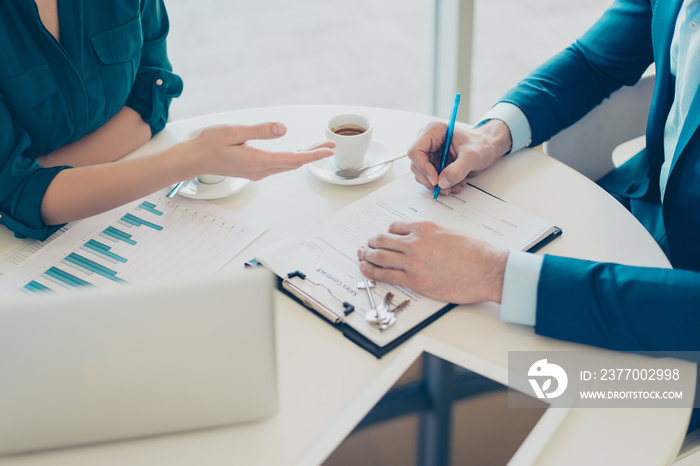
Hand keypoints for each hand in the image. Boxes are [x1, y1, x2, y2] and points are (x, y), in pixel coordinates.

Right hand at [188, 122, 334, 180]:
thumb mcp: (234, 131)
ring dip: (303, 156)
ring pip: (286, 165)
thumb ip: (260, 131)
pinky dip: (292, 158)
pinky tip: (296, 152)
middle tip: (329, 146)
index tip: (328, 150)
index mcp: (258, 161)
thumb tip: (282, 128)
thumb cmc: (209, 144)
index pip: (293, 159)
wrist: (194, 159)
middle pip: (293, 163)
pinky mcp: (253, 170)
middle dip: (313, 154)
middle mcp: (260, 170)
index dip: (313, 154)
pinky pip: (278, 165)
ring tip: (318, 147)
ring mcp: (257, 172)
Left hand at [357, 221, 508, 303]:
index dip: (387, 233)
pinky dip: (372, 272)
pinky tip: (366, 271)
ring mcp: (412, 262)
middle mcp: (414, 242)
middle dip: (371, 243)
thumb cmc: (476, 252)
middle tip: (366, 247)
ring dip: (367, 257)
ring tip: (362, 258)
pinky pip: (386, 275)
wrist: (487, 270)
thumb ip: (432, 233)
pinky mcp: (414, 281)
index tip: (385, 238)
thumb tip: (424, 238)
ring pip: (379, 256)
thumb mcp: (451, 231)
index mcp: (424, 227)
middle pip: (382, 240)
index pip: (395, 227)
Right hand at [409, 119, 511, 194]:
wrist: (488, 148)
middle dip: (431, 180)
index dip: (423, 168)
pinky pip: (431, 179)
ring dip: (437, 185)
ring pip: (422, 175)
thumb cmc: (482, 145)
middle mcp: (428, 142)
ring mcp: (430, 154)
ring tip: (454, 185)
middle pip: (416, 165)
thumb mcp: (472, 156)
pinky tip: (454, 184)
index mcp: (433, 132)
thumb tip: (442, 182)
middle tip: (445, 188)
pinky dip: (441, 185)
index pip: (416, 151)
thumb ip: (457, 169)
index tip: (436, 180)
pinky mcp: (434, 164)